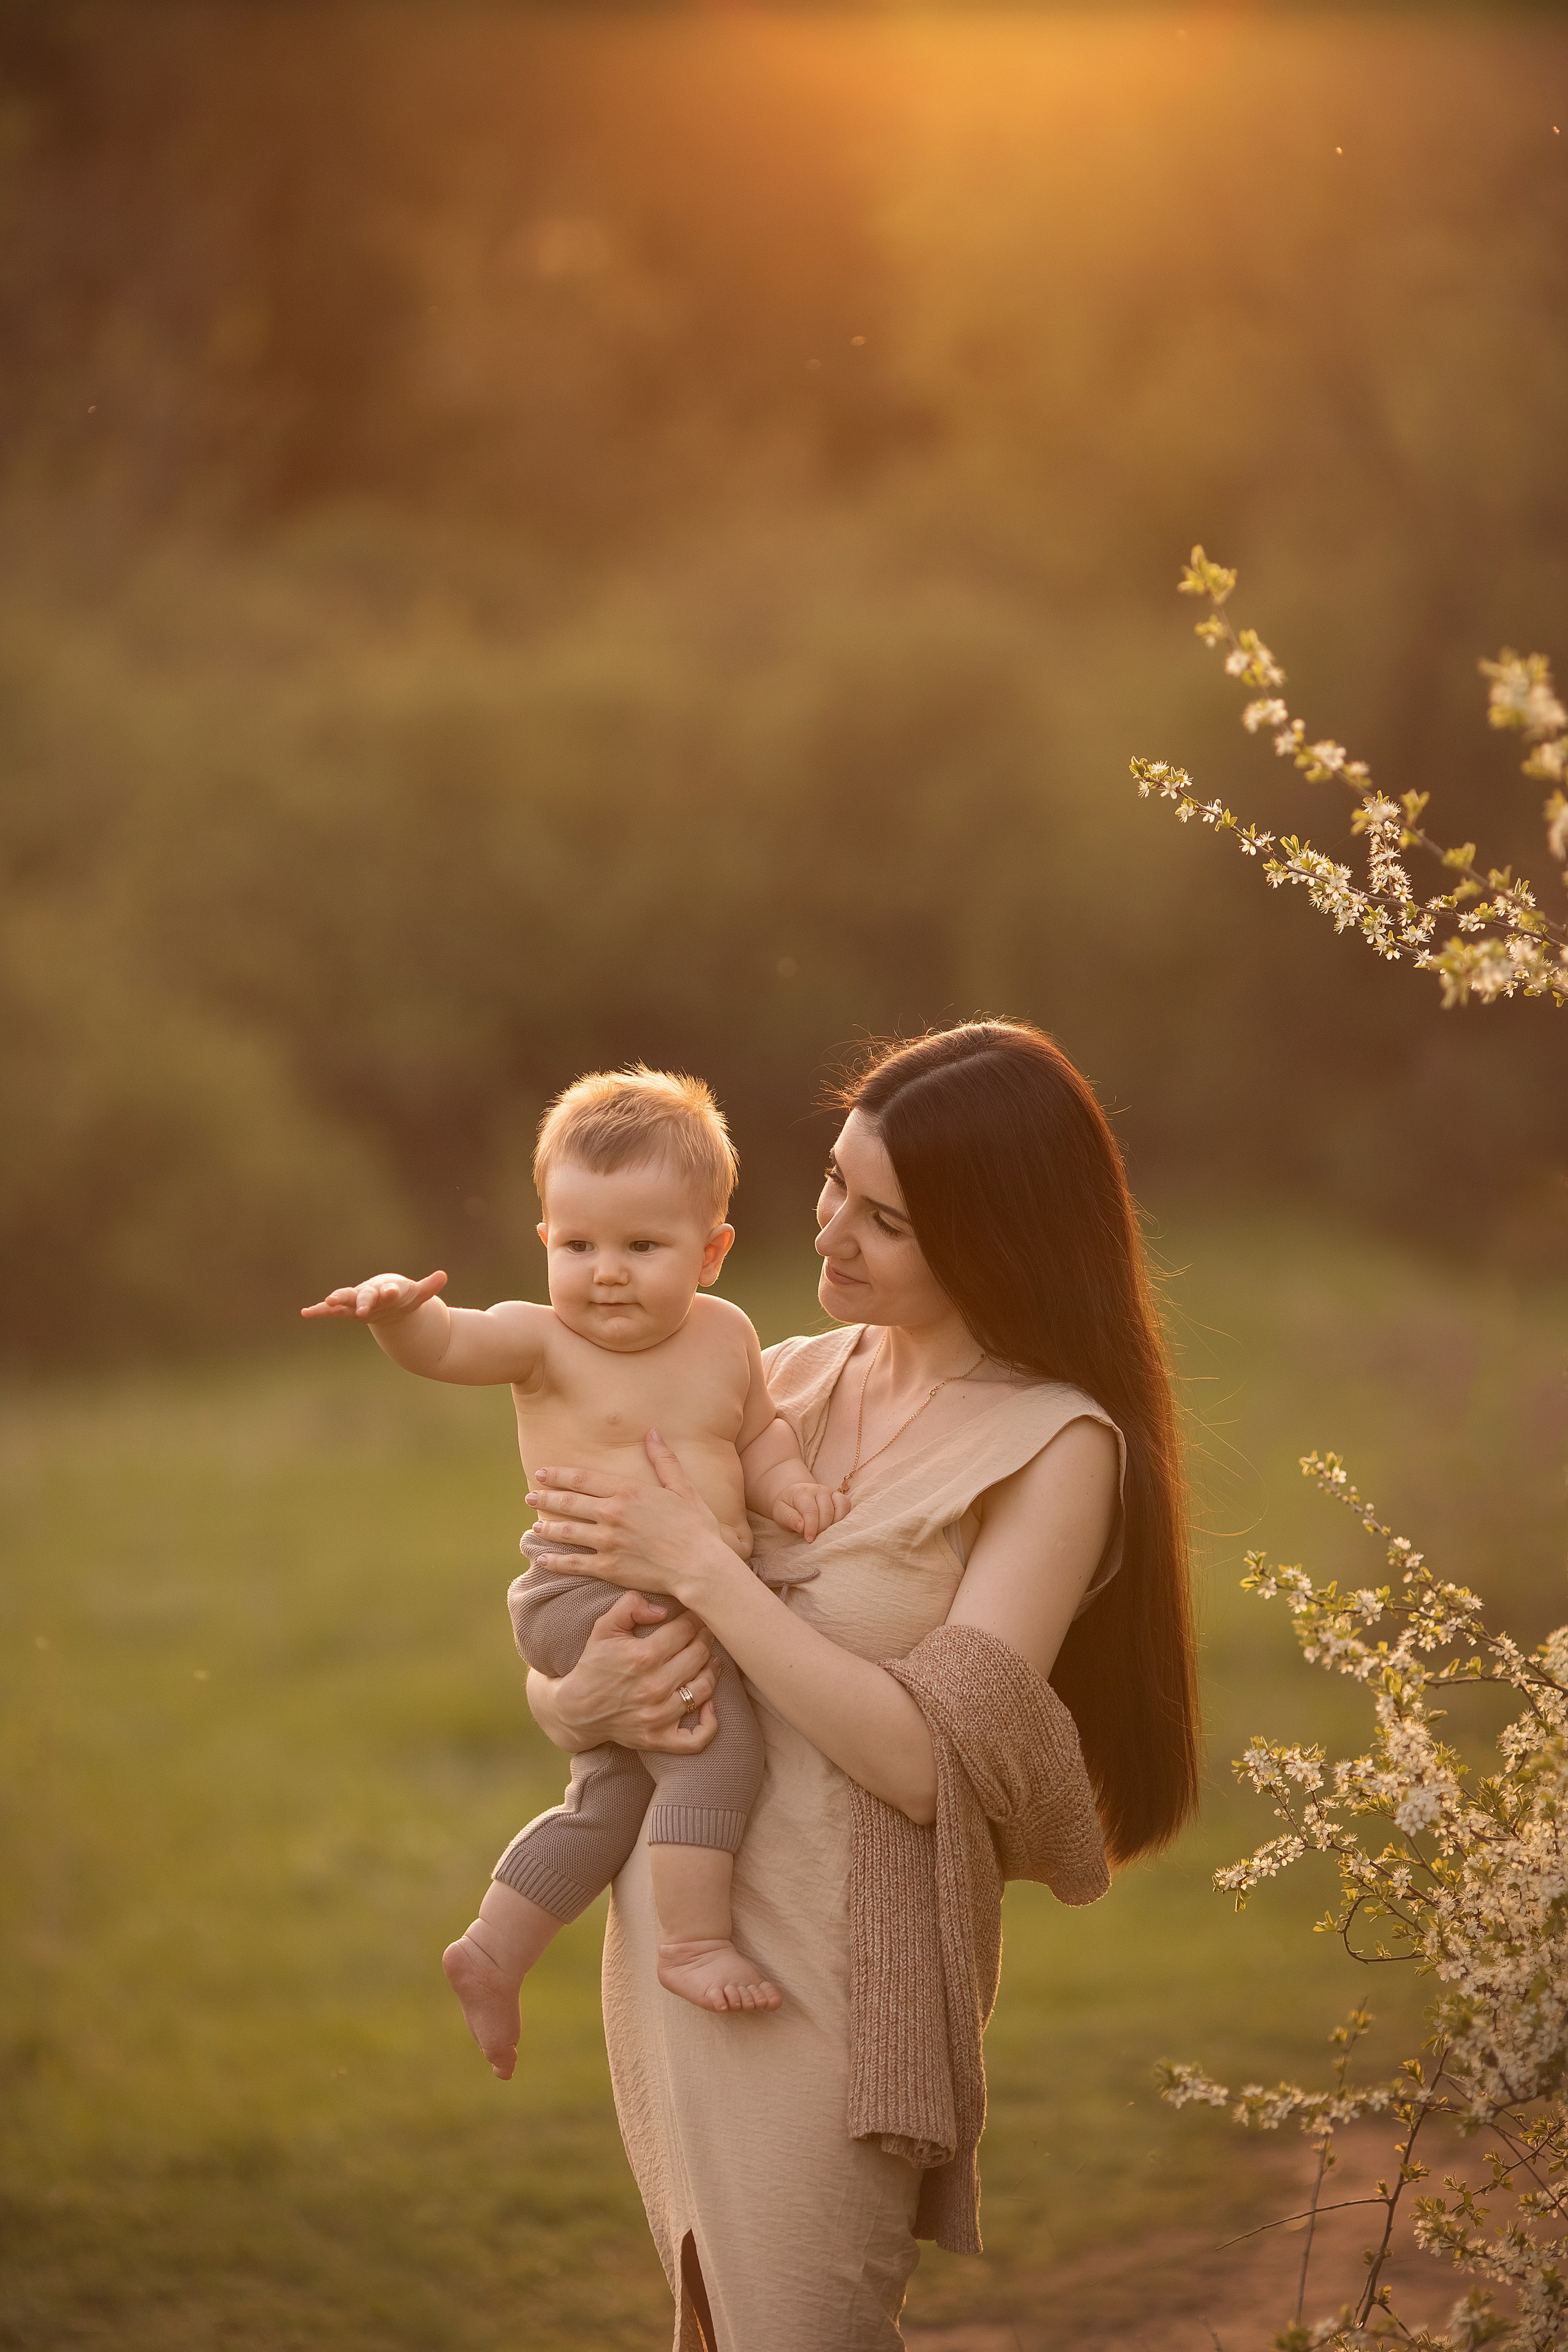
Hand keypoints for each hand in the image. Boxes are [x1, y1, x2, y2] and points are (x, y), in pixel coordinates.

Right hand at [301, 1270, 447, 1321]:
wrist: (388, 1298)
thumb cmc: (403, 1297)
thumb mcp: (418, 1295)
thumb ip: (428, 1286)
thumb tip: (443, 1275)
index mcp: (387, 1290)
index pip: (389, 1291)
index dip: (390, 1292)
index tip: (392, 1292)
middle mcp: (370, 1293)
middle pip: (365, 1296)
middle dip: (363, 1301)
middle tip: (361, 1309)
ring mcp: (356, 1301)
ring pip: (345, 1299)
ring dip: (337, 1300)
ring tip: (327, 1302)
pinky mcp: (347, 1309)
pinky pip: (331, 1311)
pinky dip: (319, 1311)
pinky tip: (305, 1313)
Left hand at [524, 1430, 736, 1602]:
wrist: (699, 1565)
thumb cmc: (696, 1526)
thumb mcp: (682, 1487)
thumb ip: (664, 1460)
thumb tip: (652, 1432)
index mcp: (627, 1491)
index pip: (583, 1479)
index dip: (559, 1475)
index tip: (542, 1473)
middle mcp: (612, 1513)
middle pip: (569, 1503)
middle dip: (546, 1498)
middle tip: (529, 1496)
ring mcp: (607, 1541)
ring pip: (567, 1532)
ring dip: (548, 1527)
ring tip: (535, 1526)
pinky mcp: (608, 1567)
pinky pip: (574, 1563)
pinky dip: (555, 1561)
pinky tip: (543, 1559)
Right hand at [537, 1590, 718, 1754]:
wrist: (576, 1709)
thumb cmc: (593, 1664)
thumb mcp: (604, 1627)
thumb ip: (630, 1606)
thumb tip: (663, 1610)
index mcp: (643, 1656)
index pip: (685, 1630)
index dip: (693, 1619)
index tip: (693, 1617)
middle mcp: (654, 1686)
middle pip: (699, 1655)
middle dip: (705, 1639)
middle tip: (704, 1634)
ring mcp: (658, 1716)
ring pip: (703, 1689)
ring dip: (712, 1671)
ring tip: (710, 1660)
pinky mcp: (658, 1739)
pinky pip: (696, 1738)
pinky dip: (710, 1724)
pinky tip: (710, 1705)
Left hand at [771, 1480, 848, 1542]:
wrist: (794, 1496)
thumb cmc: (787, 1507)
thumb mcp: (780, 1513)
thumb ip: (789, 1519)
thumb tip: (802, 1527)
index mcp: (802, 1493)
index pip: (810, 1510)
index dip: (811, 1527)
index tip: (809, 1539)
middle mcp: (818, 1489)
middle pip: (827, 1511)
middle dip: (821, 1529)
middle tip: (814, 1538)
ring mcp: (830, 1492)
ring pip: (839, 1509)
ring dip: (833, 1525)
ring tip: (822, 1533)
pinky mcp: (838, 1496)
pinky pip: (846, 1506)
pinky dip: (842, 1518)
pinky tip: (832, 1527)